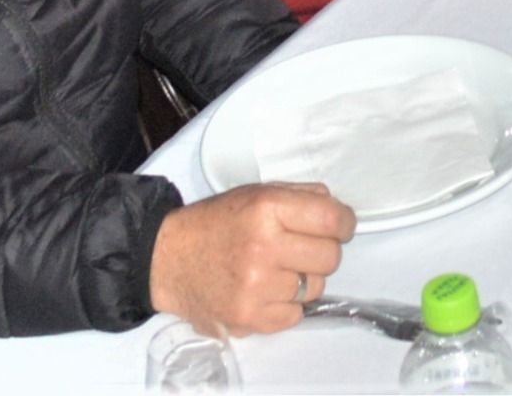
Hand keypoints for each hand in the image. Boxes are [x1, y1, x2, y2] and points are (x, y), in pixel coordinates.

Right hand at [148, 182, 356, 338]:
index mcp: (266, 209)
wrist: (168, 260)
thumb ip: (299, 197)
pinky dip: (286, 304)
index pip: (332, 219)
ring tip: (277, 269)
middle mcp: (263, 247)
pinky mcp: (250, 318)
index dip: (344, 223)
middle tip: (300, 248)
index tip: (340, 227)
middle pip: (330, 257)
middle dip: (322, 251)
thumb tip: (337, 212)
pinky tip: (266, 290)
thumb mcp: (255, 193)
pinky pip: (295, 314)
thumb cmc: (215, 223)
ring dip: (304, 279)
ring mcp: (257, 287)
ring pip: (315, 288)